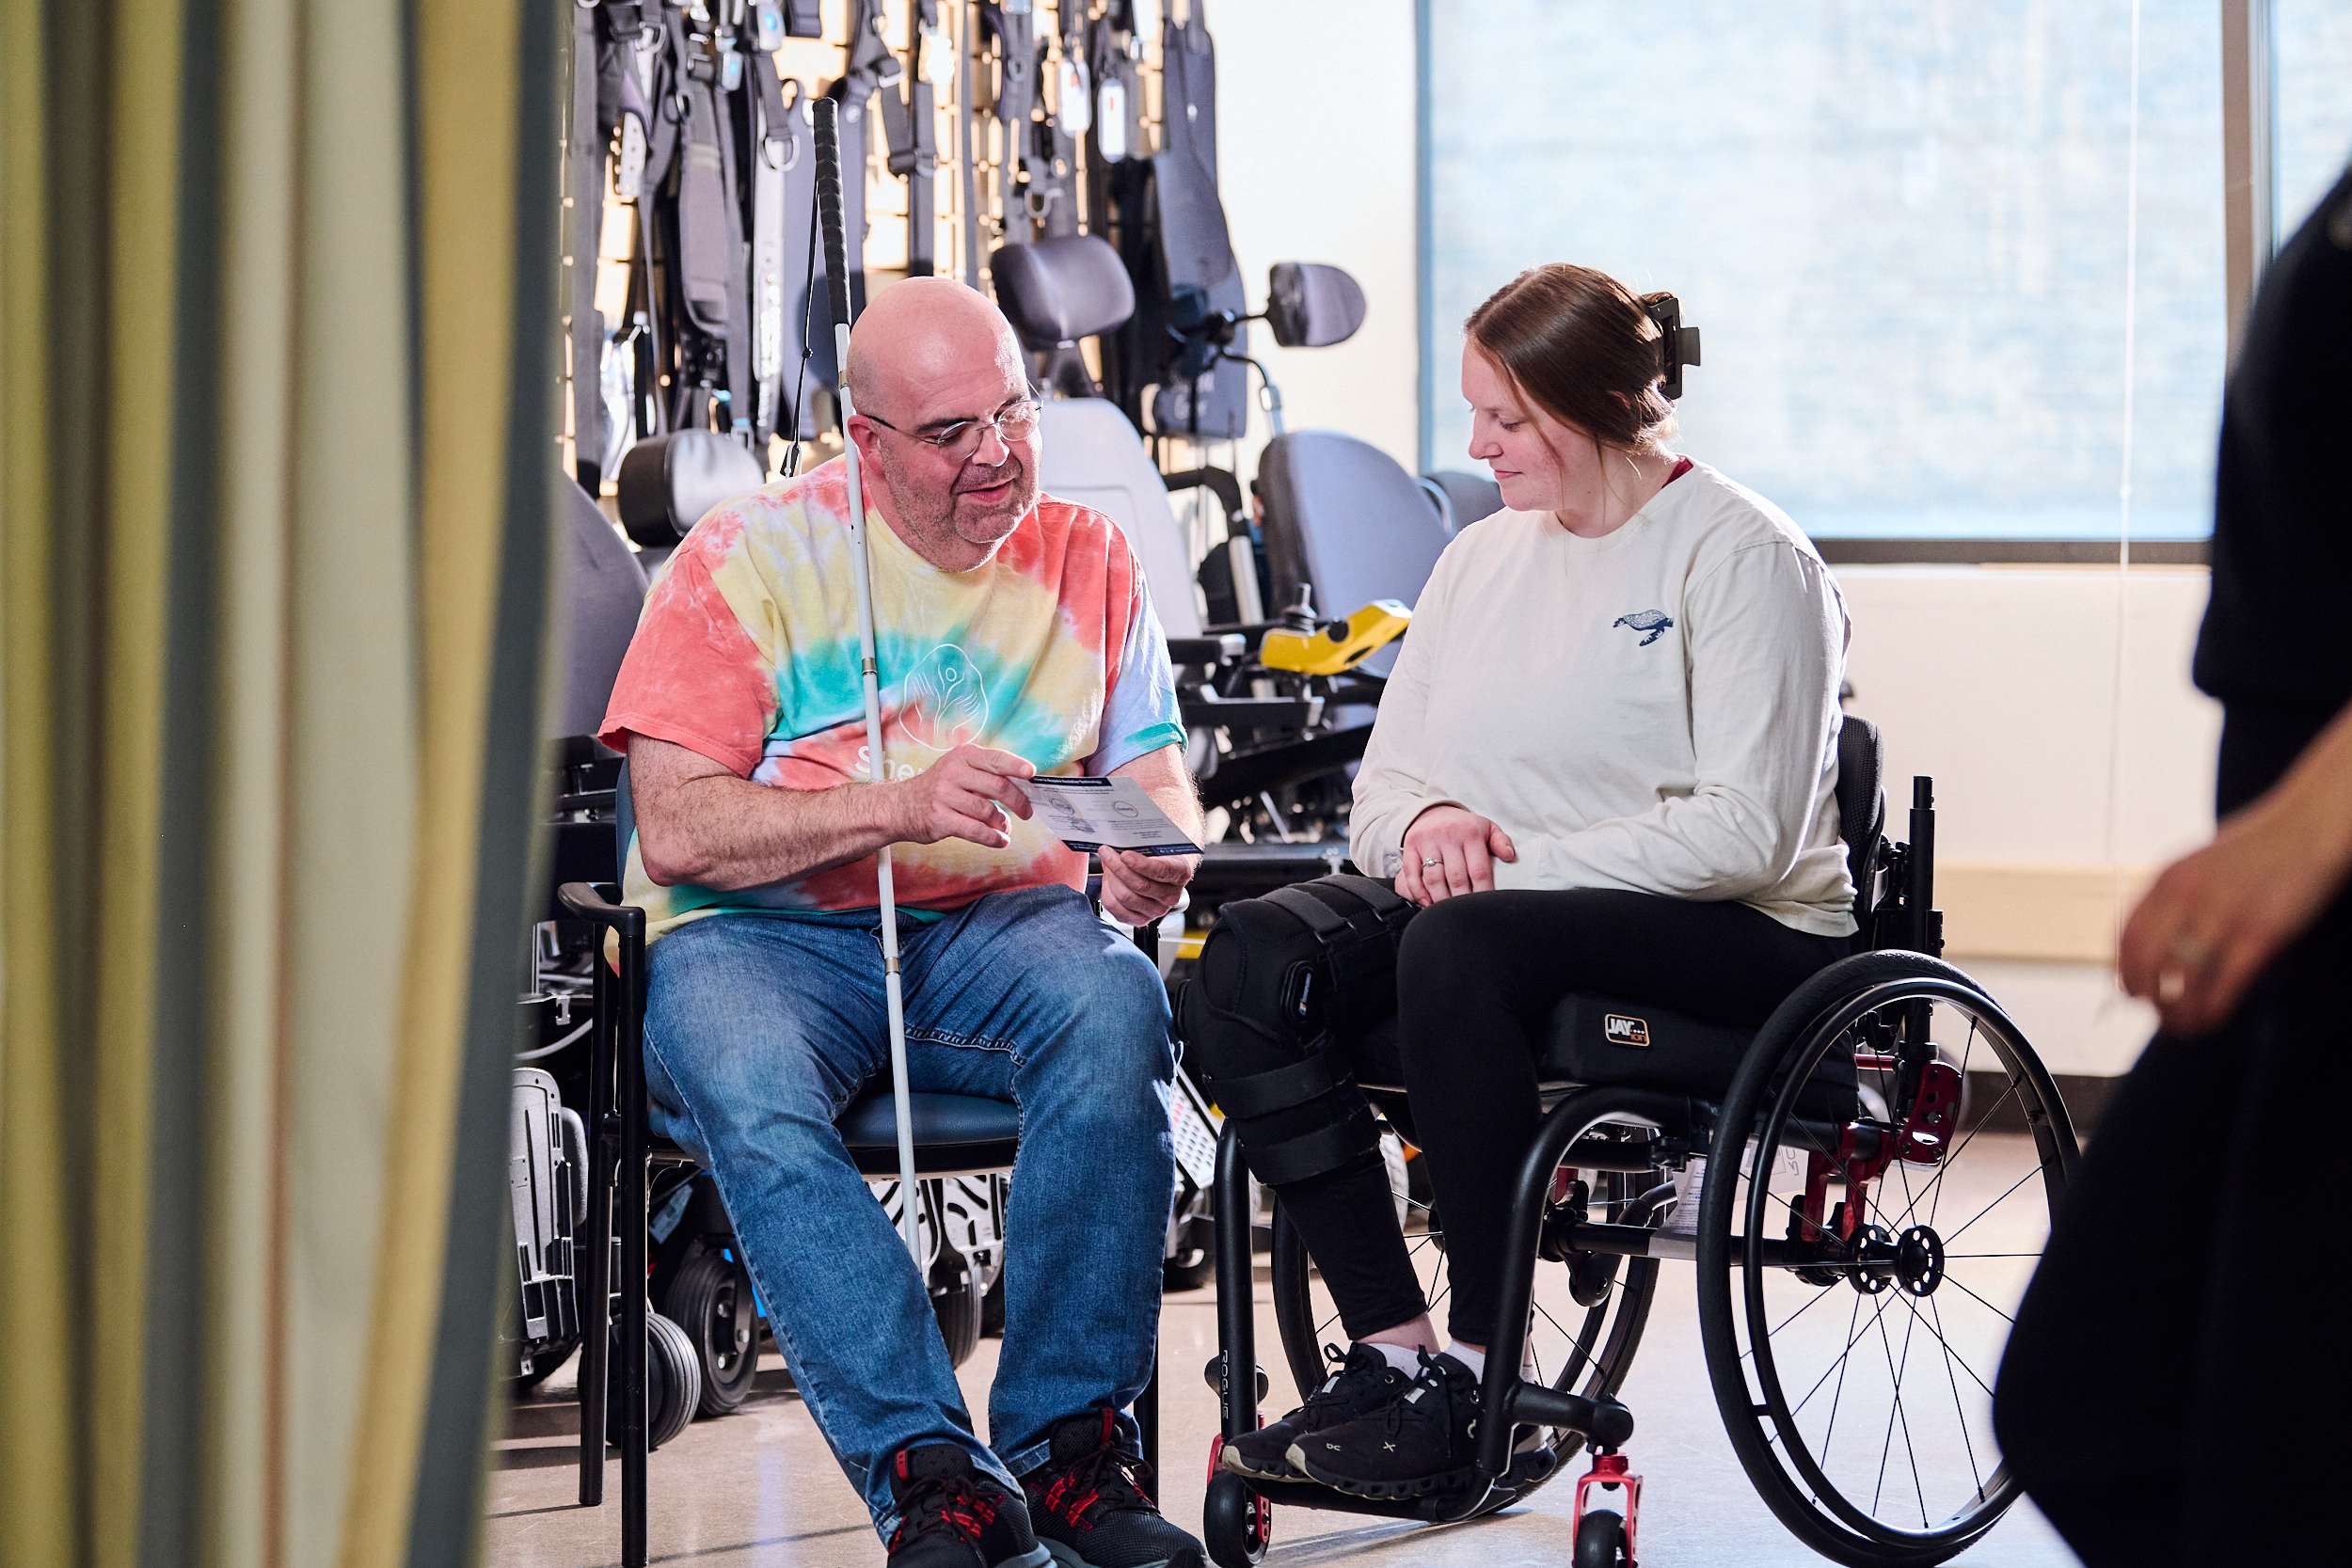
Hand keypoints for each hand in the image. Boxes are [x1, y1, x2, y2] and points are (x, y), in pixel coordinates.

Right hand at [889, 744, 1035, 848]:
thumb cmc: (939, 788)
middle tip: (1026, 812)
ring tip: (1005, 827)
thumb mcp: (958, 768)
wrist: (900, 806)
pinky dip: (993, 838)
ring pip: (988, 811)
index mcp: (962, 756)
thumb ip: (987, 773)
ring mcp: (945, 796)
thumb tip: (1023, 785)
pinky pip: (975, 830)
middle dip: (1018, 801)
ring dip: (1003, 822)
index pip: (996, 759)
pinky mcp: (941, 819)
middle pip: (997, 786)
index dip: (1016, 766)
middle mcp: (953, 773)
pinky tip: (1000, 840)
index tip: (1032, 774)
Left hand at [1099, 846, 1196, 925]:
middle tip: (1106, 852)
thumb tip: (1118, 841)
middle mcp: (1171, 896)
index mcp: (1180, 874)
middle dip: (1118, 867)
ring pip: (1126, 897)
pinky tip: (1108, 880)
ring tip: (1107, 864)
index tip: (1124, 854)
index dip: (1141, 864)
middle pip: (1140, 886)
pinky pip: (1117, 908)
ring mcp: (1157, 910)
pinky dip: (1107, 892)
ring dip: (1111, 878)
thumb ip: (1141, 844)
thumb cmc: (1156, 856)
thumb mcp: (1155, 846)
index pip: (1161, 871)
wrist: (1159, 870)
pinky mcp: (1140, 919)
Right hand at [1397, 805, 1516, 906]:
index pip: (1479, 870)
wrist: (1433, 812)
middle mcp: (1448, 836)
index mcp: (1470, 833)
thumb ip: (1501, 842)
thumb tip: (1510, 856)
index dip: (1482, 892)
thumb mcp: (1487, 828)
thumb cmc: (1464, 828)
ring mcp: (1427, 841)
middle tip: (1466, 915)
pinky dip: (1418, 892)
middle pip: (1456, 877)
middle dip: (1461, 900)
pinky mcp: (1410, 847)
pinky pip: (1412, 874)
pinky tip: (1427, 903)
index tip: (1484, 907)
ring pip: (1433, 878)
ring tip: (1447, 912)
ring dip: (1440, 899)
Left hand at [2118, 785, 2351, 1035]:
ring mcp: (2222, 916)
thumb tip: (2155, 943)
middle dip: (2144, 996)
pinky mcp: (2260, 934)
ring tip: (2181, 1026)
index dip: (2123, 971)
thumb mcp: (2199, 865)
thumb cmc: (2255, 849)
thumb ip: (2175, 899)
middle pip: (2143, 962)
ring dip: (2176, 1012)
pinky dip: (2210, 1010)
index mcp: (2167, 880)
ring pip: (2181, 981)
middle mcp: (2186, 898)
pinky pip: (2223, 985)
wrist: (2307, 826)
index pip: (2127, 936)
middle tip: (2154, 1012)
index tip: (2128, 991)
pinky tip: (2210, 1019)